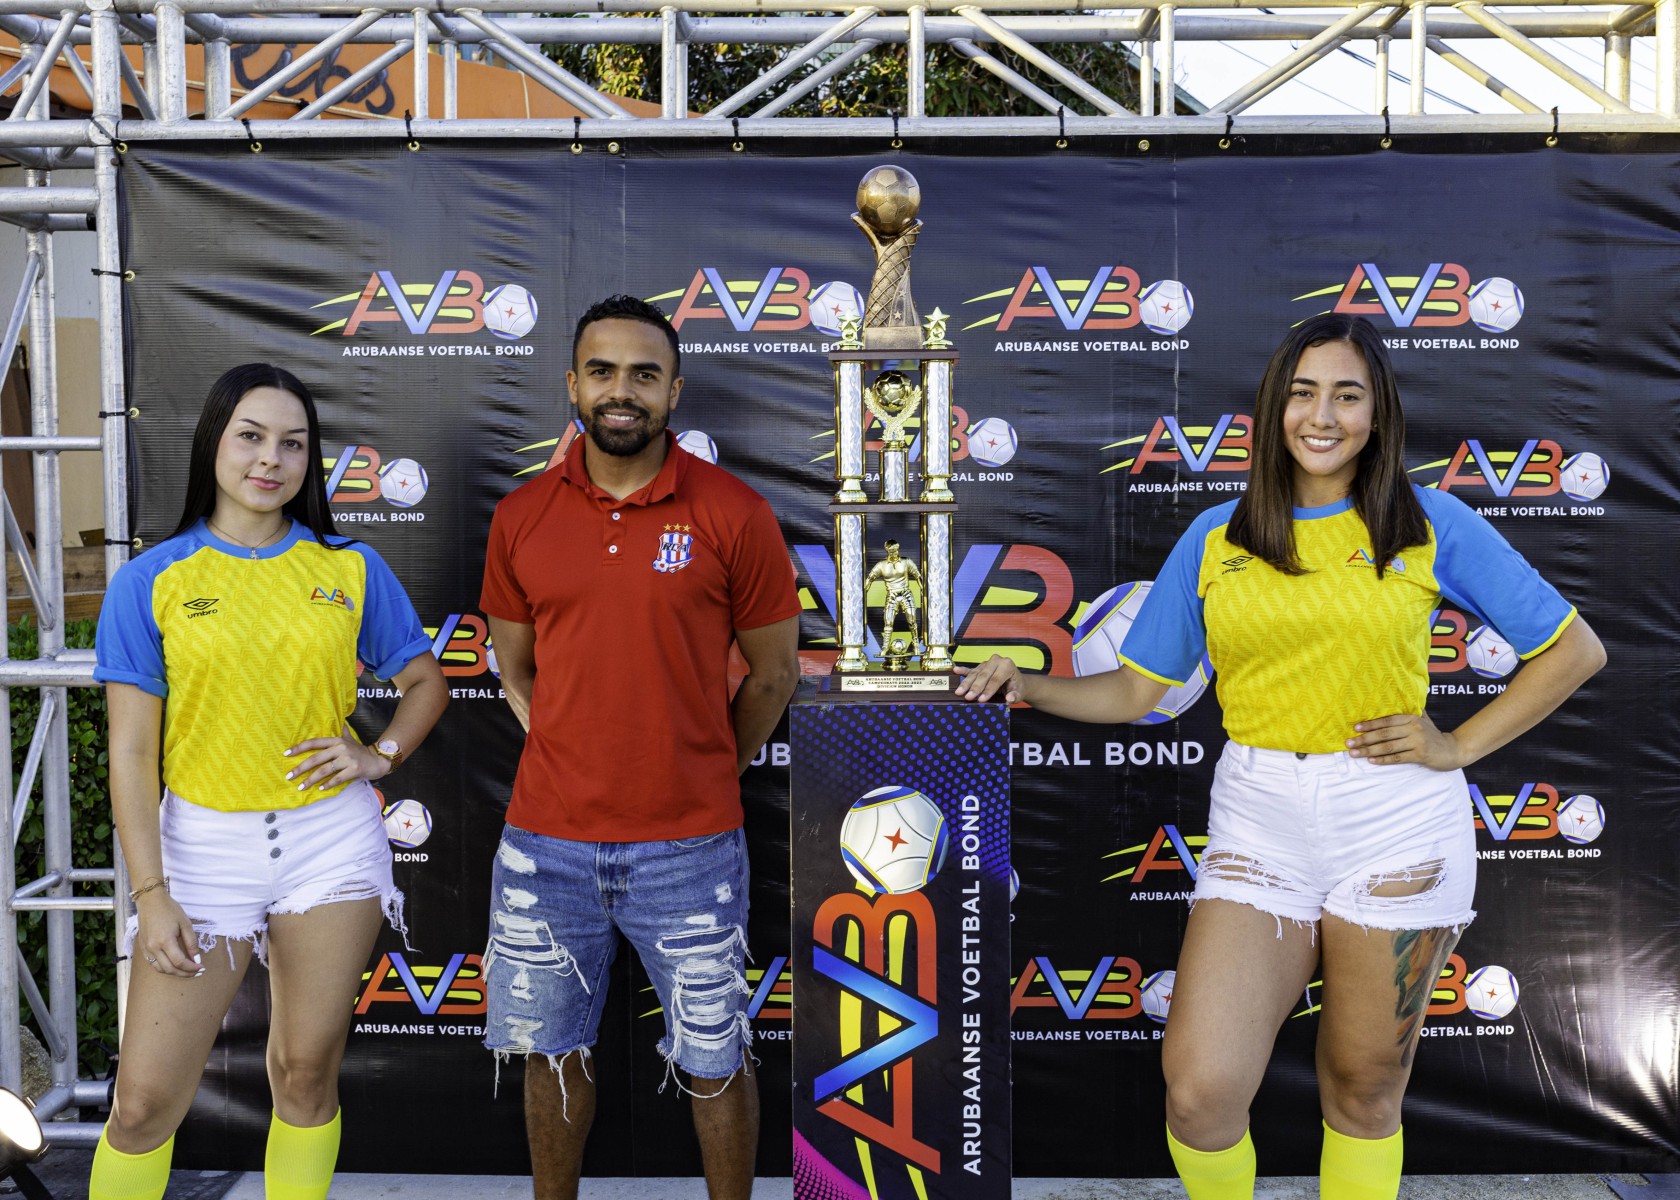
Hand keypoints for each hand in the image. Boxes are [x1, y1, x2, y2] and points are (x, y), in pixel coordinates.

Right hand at [135, 891, 202, 977]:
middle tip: (196, 972)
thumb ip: (191, 943)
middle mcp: (153, 948)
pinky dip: (164, 967)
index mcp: (165, 941)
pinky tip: (174, 965)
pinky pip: (153, 963)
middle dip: (184, 973)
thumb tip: (196, 959)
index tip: (201, 968)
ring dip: (174, 973)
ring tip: (187, 971)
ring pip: (160, 969)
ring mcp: (146, 949)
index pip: (179, 962)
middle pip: (169, 969)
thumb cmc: (169, 909)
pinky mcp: (142, 948)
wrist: (150, 901)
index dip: (191, 968)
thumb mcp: (185, 923)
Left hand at [284, 735, 390, 791]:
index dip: (299, 748)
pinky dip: (328, 784)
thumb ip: (341, 732)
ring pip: (324, 770)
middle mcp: (341, 748)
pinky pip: (337, 778)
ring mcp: (348, 759)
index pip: (314, 743)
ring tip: (301, 787)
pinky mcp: (354, 769)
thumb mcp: (350, 739)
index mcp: (337, 740)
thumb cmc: (360, 751)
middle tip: (289, 776)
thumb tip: (339, 722)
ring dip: (311, 780)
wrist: (378, 760)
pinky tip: (321, 789)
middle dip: (300, 768)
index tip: (286, 754)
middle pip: (316, 758)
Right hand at [953, 655, 1026, 703]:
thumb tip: (1009, 698)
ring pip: (976, 673)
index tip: (981, 700)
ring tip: (959, 692)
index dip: (988, 690)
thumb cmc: (1016, 687)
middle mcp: (996, 660)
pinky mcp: (981, 666)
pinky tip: (956, 670)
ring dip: (967, 683)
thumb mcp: (1019, 693)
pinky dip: (963, 670)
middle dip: (975, 687)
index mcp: (1007, 665)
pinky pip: (971, 669)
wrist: (1015, 681)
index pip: (996, 679)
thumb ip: (1015, 696)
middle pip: (984, 675)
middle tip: (968, 697)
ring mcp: (987, 662)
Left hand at [1347, 712, 1463, 769]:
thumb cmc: (1433, 735)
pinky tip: (1372, 761)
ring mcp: (1417, 742)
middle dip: (1364, 739)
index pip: (1387, 720)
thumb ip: (1409, 712)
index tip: (1355, 728)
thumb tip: (1394, 699)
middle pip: (1384, 734)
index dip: (1370, 724)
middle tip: (1349, 743)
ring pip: (1388, 746)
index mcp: (1412, 718)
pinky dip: (1383, 760)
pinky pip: (1397, 758)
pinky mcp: (1420, 755)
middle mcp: (1414, 728)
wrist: (1452, 750)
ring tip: (1355, 753)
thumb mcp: (1423, 720)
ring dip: (1369, 750)